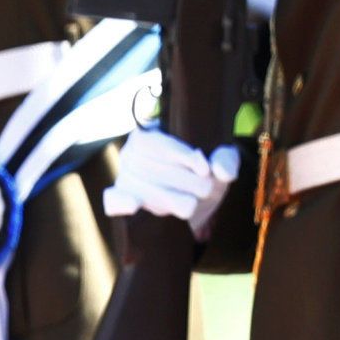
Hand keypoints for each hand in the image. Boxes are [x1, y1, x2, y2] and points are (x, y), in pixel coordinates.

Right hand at [101, 125, 239, 234]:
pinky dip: (122, 203)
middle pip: (156, 169)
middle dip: (188, 182)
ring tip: (193, 200)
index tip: (204, 169)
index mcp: (148, 134)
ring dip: (178, 200)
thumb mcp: (220, 161)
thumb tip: (219, 171)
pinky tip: (133, 205)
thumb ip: (225, 161)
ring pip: (149, 191)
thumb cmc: (204, 172)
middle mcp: (130, 153)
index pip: (159, 143)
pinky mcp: (124, 201)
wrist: (194, 198)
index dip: (181, 156)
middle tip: (206, 188)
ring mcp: (124, 178)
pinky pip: (115, 201)